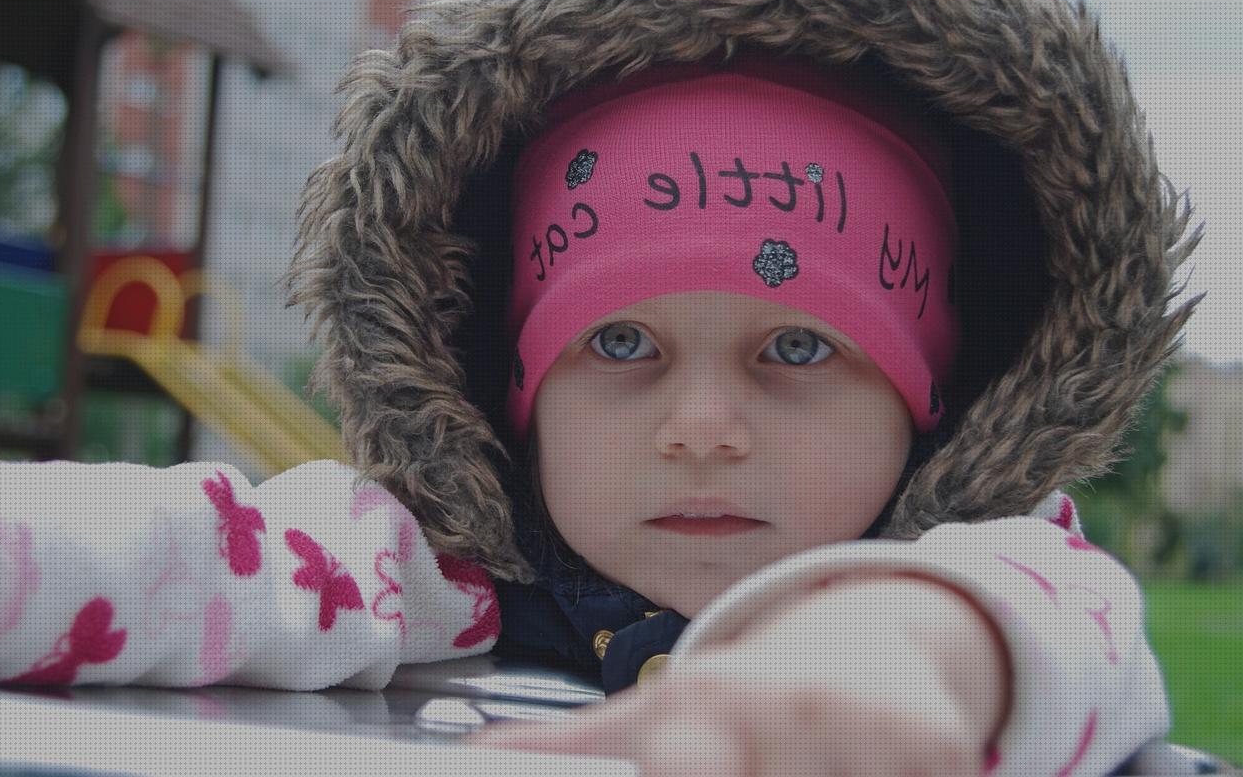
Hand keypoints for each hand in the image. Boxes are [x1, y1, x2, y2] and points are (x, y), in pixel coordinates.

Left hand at [469, 577, 1001, 775]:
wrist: (870, 651)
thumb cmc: (745, 702)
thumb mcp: (655, 714)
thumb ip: (567, 746)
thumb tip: (471, 753)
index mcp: (708, 704)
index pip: (685, 766)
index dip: (689, 769)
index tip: (682, 769)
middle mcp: (789, 711)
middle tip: (757, 761)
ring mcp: (870, 734)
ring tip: (810, 767)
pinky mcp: (944, 755)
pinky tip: (859, 774)